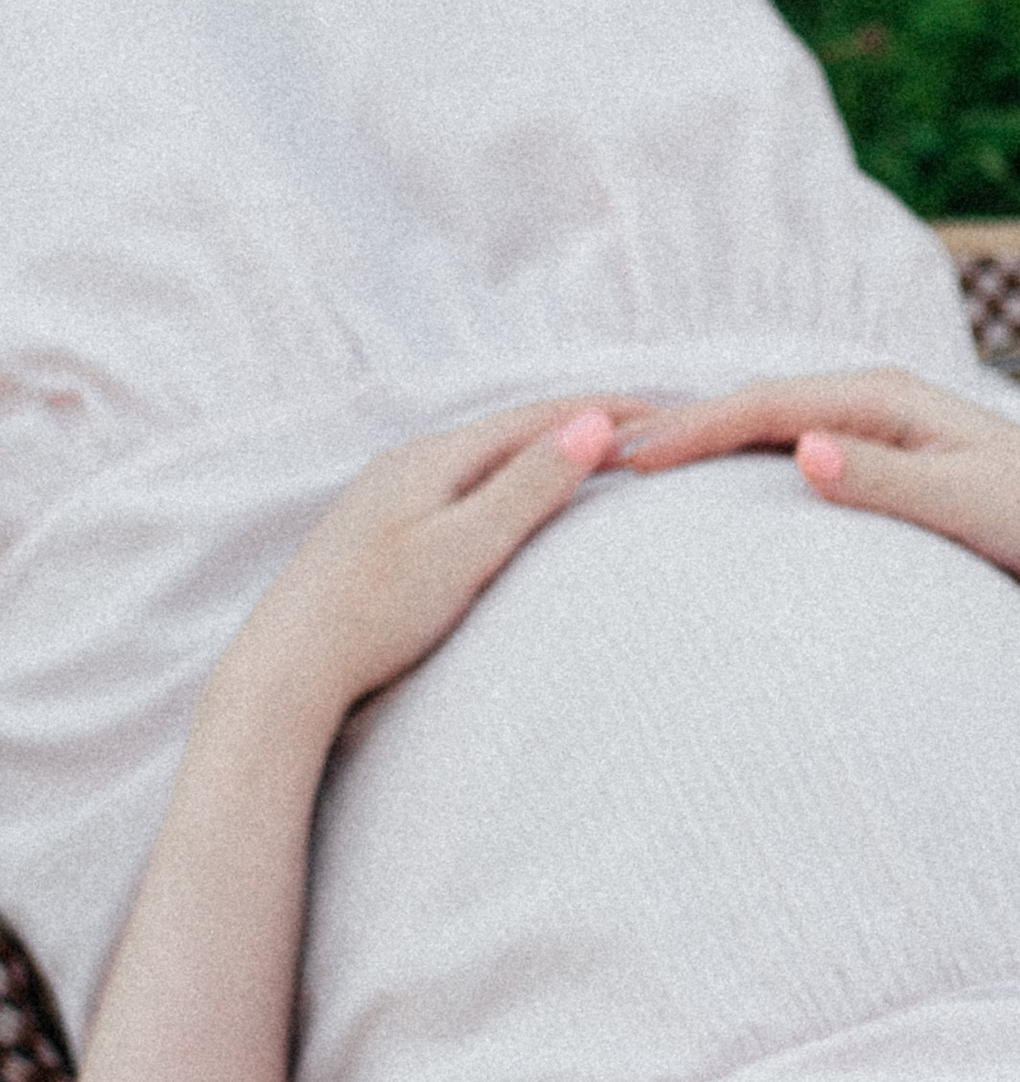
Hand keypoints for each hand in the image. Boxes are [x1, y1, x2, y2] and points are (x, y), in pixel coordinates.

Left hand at [224, 399, 634, 733]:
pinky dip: (515, 482)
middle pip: (515, 429)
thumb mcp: (466, 547)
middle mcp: (409, 463)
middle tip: (652, 427)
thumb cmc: (374, 616)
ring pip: (489, 458)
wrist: (288, 669)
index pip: (540, 417)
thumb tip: (591, 424)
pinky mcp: (384, 532)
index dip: (607, 411)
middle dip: (584, 423)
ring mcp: (392, 497)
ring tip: (602, 456)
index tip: (668, 414)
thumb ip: (529, 487)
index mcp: (433, 458)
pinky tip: (523, 503)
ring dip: (549, 451)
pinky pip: (467, 487)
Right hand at [622, 365, 1019, 688]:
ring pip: (765, 429)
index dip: (692, 430)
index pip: (765, 407)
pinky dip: (738, 463)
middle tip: (594, 453)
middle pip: (752, 407)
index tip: (626, 456)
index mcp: (884, 400)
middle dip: (676, 426)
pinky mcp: (878, 464)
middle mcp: (873, 403)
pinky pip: (787, 454)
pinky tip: (706, 490)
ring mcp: (874, 431)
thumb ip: (885, 480)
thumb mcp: (965, 504)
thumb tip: (802, 451)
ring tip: (629, 466)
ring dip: (701, 443)